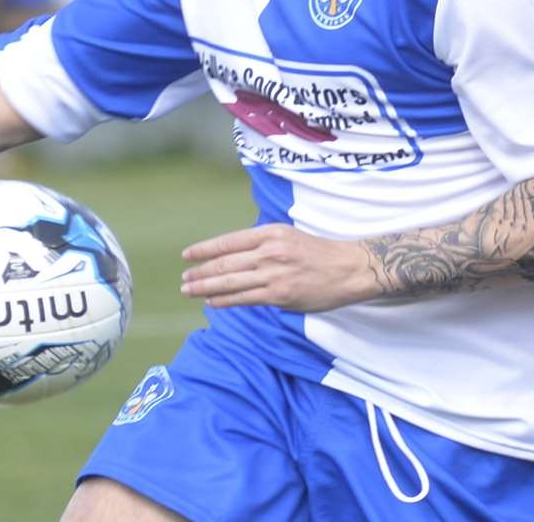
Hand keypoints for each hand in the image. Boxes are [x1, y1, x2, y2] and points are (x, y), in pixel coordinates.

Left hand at [180, 223, 380, 312]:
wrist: (349, 268)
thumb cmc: (319, 253)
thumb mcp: (289, 236)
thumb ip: (263, 245)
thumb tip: (235, 257)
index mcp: (271, 233)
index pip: (228, 241)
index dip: (204, 249)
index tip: (187, 256)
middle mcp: (269, 251)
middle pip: (225, 262)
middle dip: (200, 271)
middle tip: (184, 278)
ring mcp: (273, 274)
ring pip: (230, 281)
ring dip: (205, 287)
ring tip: (189, 290)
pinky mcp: (279, 295)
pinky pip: (244, 298)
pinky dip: (224, 300)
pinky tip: (211, 301)